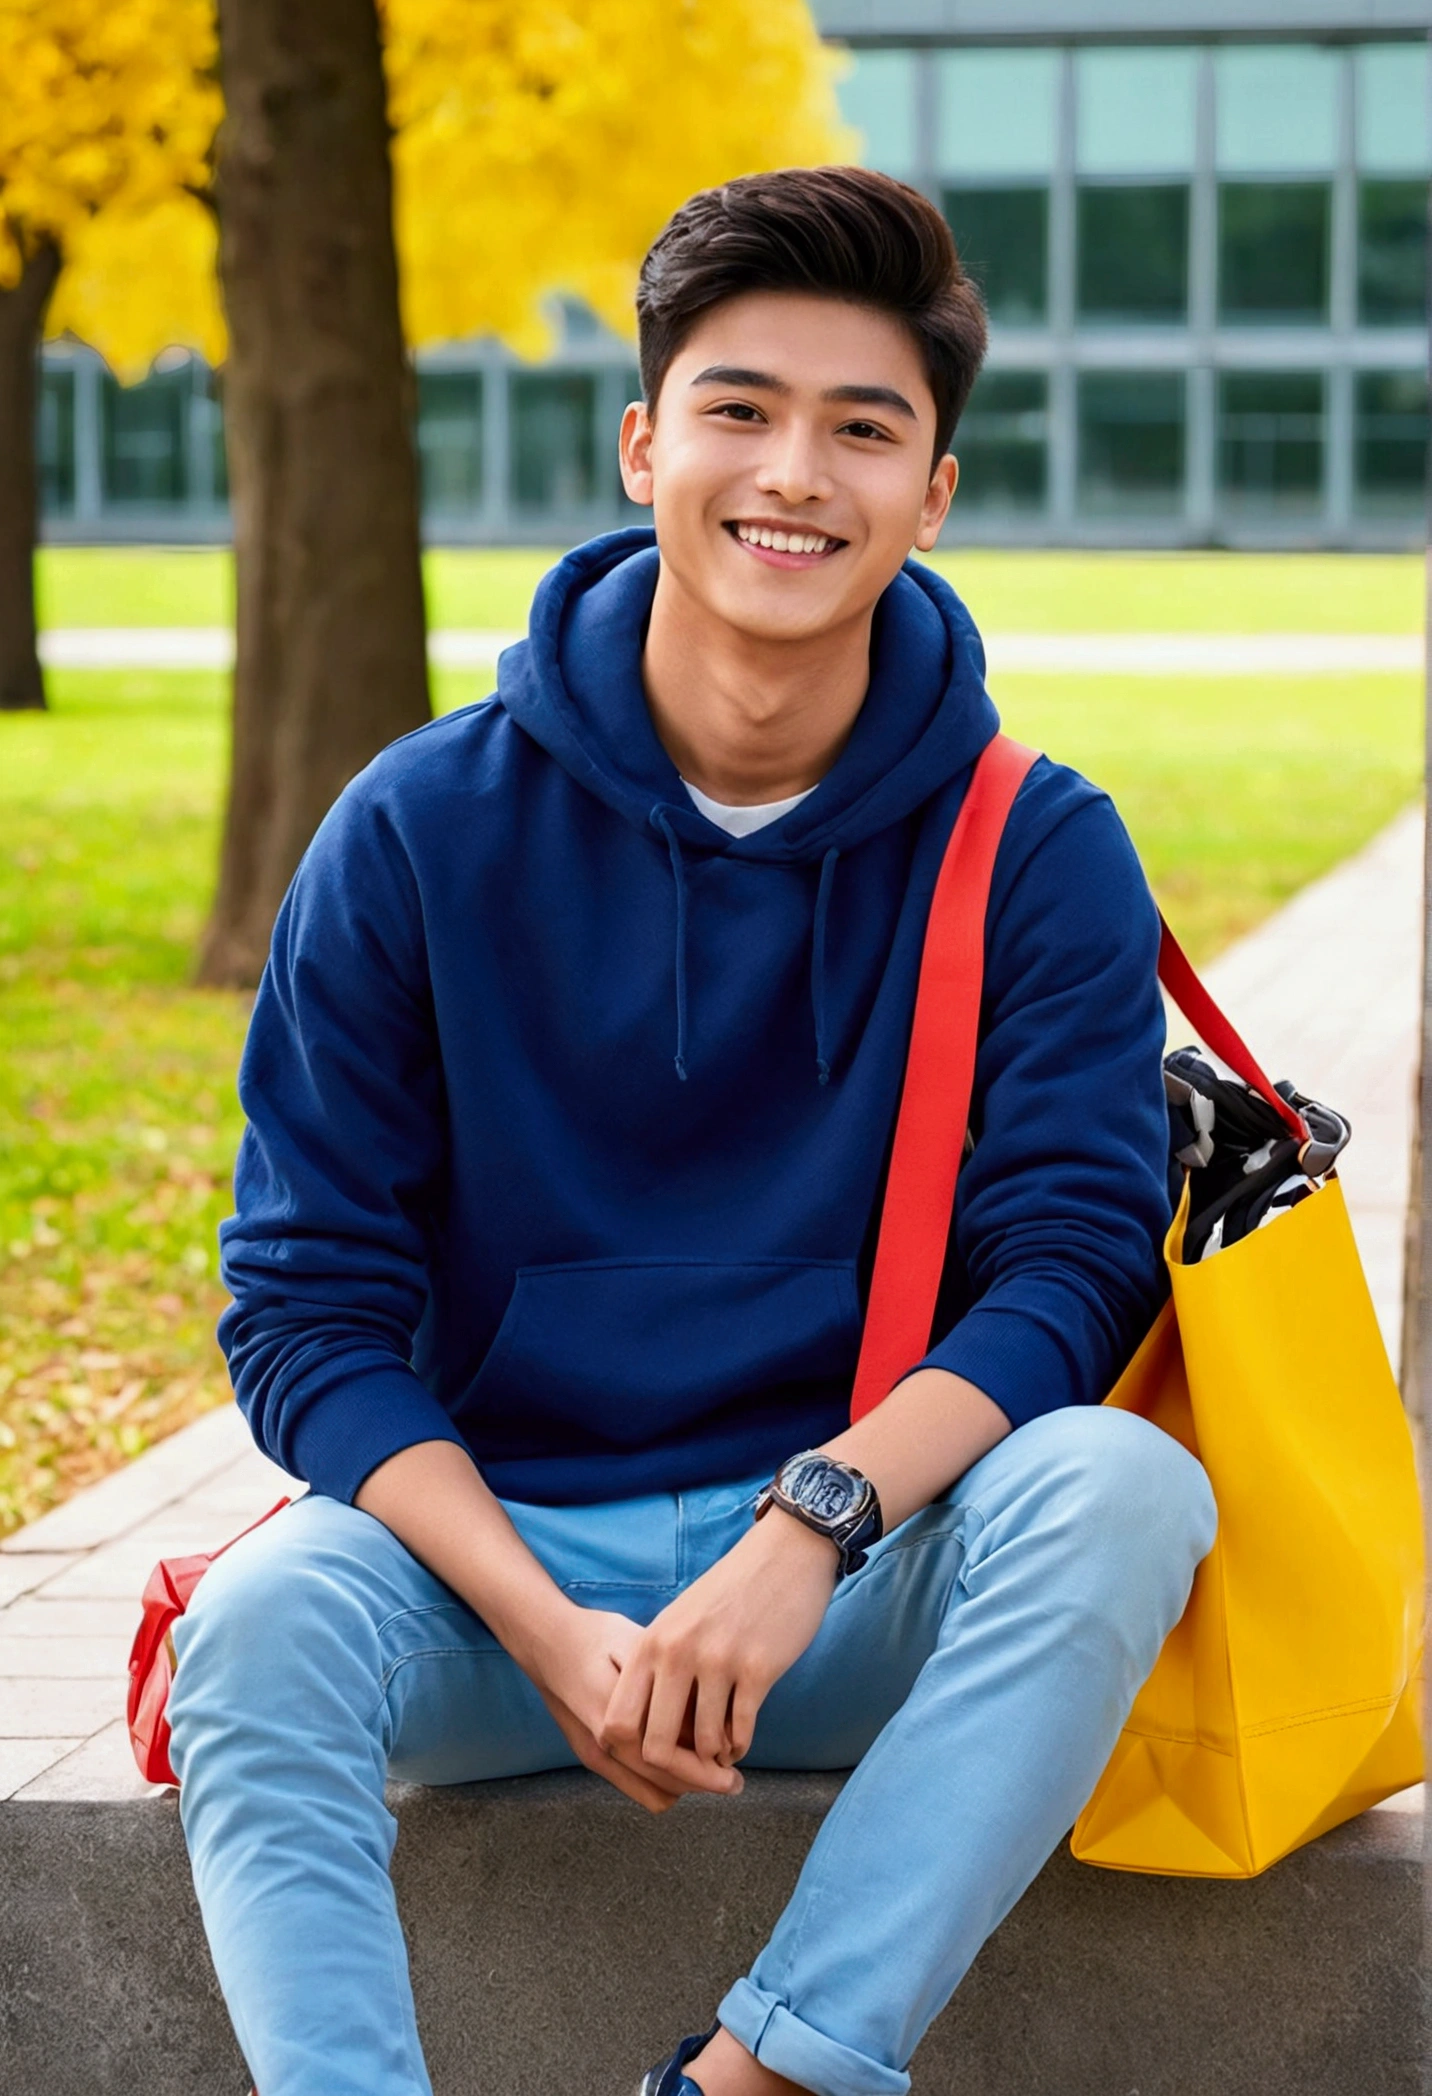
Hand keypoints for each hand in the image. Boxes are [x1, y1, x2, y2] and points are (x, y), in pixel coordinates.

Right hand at [529, 1602, 741, 1814]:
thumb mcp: (638, 1646)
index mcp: (619, 1715)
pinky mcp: (591, 1757)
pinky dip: (662, 1783)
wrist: (546, 1642)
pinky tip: (678, 1760)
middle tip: (731, 1777)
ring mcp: (595, 1755)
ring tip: (708, 1767)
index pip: (672, 1761)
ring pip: (653, 1792)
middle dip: (702, 1784)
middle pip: (666, 1784)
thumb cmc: (596, 1636)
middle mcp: (605, 1744)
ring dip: (683, 1785)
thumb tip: (705, 1720)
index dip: (707, 1772)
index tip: (733, 1772)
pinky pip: (635, 1787)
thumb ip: (668, 1685)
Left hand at [599, 1509, 837, 1783]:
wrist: (784, 1553)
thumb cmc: (730, 1591)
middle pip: (655, 1746)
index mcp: (651, 1642)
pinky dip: (740, 1746)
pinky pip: (741, 1732)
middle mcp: (677, 1653)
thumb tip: (648, 1725)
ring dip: (715, 1759)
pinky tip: (740, 1741)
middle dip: (677, 1770)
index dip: (630, 1751)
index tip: (653, 1755)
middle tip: (693, 1771)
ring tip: (720, 1755)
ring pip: (705, 1745)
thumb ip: (659, 1665)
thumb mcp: (679, 1620)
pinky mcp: (757, 1668)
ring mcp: (717, 1661)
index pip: (618, 1721)